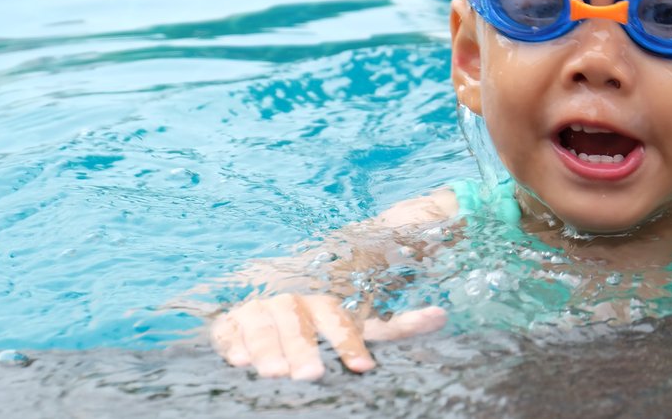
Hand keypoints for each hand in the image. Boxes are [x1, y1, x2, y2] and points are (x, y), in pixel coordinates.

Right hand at [210, 293, 446, 379]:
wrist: (270, 296)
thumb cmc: (324, 322)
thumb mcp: (361, 322)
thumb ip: (397, 325)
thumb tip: (441, 316)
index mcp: (325, 300)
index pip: (339, 317)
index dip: (350, 342)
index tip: (363, 368)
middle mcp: (292, 301)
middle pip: (298, 322)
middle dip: (304, 347)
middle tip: (311, 375)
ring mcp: (259, 309)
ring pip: (264, 324)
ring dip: (268, 348)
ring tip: (273, 373)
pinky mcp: (230, 321)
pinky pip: (229, 330)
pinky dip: (233, 343)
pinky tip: (238, 360)